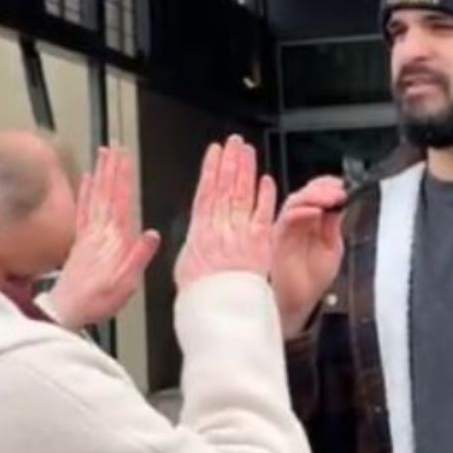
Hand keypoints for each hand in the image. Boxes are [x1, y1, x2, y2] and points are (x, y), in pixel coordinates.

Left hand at [49, 147, 160, 330]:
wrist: (67, 311)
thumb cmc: (97, 300)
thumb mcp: (127, 284)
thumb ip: (138, 257)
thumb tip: (151, 235)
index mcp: (113, 239)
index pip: (119, 199)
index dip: (122, 177)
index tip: (125, 157)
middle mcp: (99, 232)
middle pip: (106, 191)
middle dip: (111, 167)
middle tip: (114, 146)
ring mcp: (88, 234)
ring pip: (94, 195)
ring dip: (99, 173)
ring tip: (103, 154)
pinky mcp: (80, 240)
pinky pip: (82, 209)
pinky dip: (84, 192)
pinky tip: (85, 180)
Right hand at [174, 135, 276, 291]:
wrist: (220, 310)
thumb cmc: (203, 296)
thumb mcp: (186, 268)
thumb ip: (193, 248)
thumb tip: (195, 239)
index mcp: (200, 232)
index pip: (206, 191)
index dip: (211, 169)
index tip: (214, 153)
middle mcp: (220, 227)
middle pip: (226, 186)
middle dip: (230, 161)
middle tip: (235, 142)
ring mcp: (241, 232)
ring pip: (243, 193)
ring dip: (246, 169)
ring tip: (248, 151)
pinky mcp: (260, 241)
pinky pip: (264, 212)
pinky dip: (265, 195)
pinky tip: (266, 180)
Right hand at [270, 176, 345, 338]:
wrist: (300, 301)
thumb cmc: (311, 279)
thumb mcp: (332, 248)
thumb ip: (333, 226)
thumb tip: (339, 204)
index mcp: (312, 221)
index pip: (318, 193)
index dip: (330, 186)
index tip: (345, 187)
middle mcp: (298, 221)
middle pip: (307, 193)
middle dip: (324, 188)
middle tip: (340, 192)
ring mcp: (287, 227)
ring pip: (296, 201)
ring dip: (315, 196)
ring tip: (331, 198)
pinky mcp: (278, 237)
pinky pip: (287, 218)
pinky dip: (302, 212)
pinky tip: (316, 212)